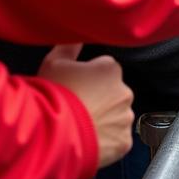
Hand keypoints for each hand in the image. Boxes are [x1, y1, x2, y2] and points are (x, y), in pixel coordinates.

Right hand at [39, 44, 133, 167]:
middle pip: (112, 93)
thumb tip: (76, 36)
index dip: (87, 80)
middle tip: (77, 109)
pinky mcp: (124, 142)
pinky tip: (88, 141)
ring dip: (103, 121)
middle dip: (99, 100)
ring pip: (116, 117)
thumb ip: (68, 47)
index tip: (75, 89)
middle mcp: (124, 91)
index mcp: (110, 69)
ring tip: (80, 127)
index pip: (103, 70)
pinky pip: (117, 139)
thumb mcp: (53, 64)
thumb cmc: (52, 97)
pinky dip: (106, 141)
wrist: (52, 135)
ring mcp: (125, 118)